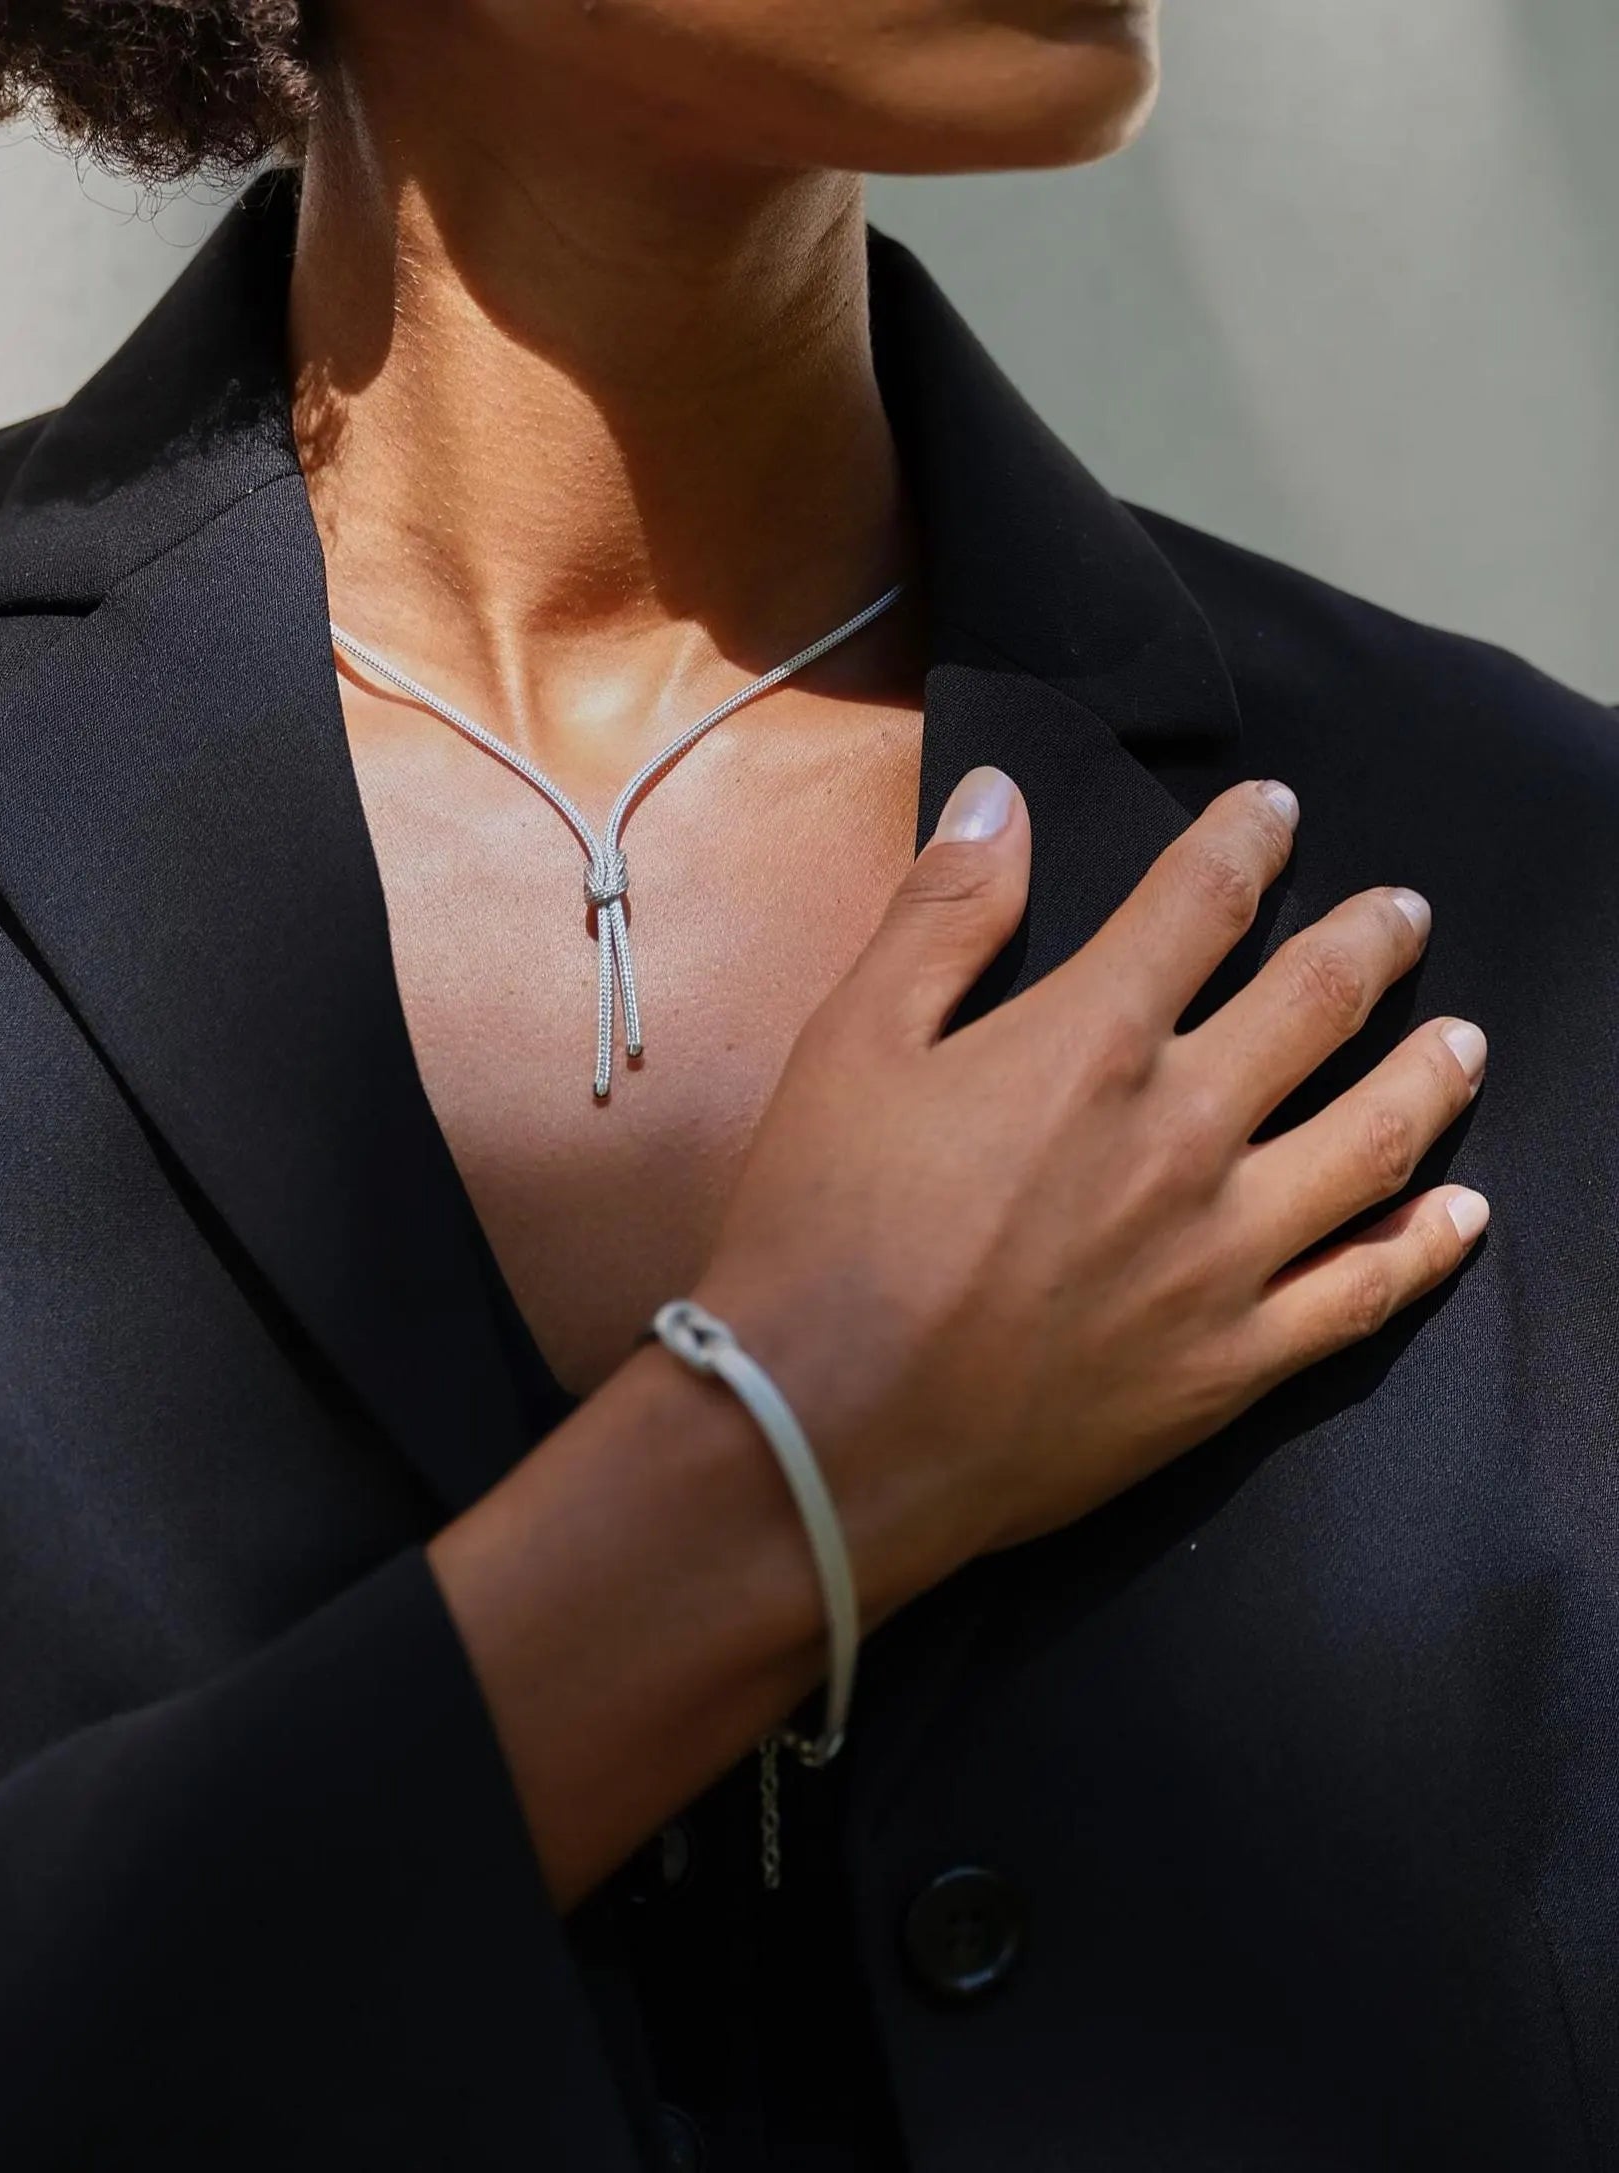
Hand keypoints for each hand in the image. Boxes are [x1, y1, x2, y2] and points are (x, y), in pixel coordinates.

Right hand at [696, 769, 1486, 1620]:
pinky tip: (1459, 1214)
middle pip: (1318, 1005)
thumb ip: (941, 916)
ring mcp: (1223, 1255)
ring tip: (1464, 1041)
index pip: (1199, 901)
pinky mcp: (1230, 1363)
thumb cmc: (819, 1228)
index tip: (1274, 812)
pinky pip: (1363, 1294)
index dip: (1245, 840)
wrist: (825, 1426)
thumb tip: (1001, 798)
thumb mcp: (849, 1043)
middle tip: (1404, 915)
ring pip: (1374, 1140)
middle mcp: (1185, 1133)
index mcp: (1090, 1041)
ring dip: (1430, 1076)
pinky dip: (1425, 1246)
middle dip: (1369, 941)